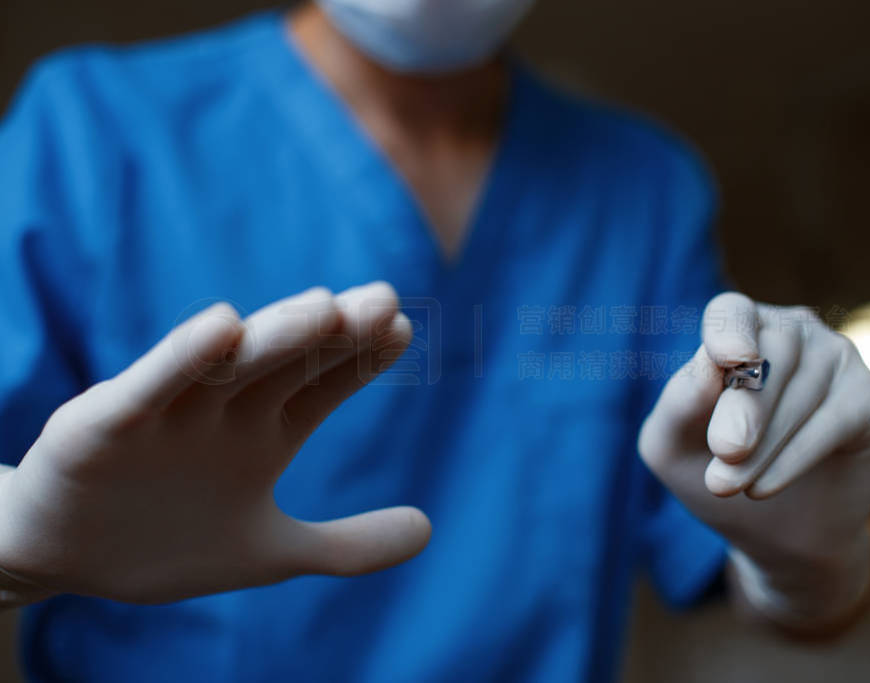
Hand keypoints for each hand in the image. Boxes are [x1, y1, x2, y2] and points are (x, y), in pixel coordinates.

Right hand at [0, 283, 429, 605]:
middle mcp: (224, 412)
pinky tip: (222, 326)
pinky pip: (151, 386)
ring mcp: (169, 414)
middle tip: (383, 300)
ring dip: (277, 336)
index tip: (402, 331)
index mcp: (264, 432)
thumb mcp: (269, 553)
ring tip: (324, 307)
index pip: (324, 383)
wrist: (65, 560)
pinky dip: (183, 358)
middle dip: (335, 334)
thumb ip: (348, 546)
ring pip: (230, 366)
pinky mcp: (107, 425)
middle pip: (288, 363)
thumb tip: (429, 528)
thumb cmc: (169, 541)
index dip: (362, 359)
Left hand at [638, 292, 869, 626]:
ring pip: (803, 389)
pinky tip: (763, 488)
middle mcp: (792, 332)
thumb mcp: (672, 445)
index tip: (729, 358)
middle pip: (772, 351)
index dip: (730, 331)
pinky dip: (796, 457)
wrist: (774, 531)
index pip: (731, 312)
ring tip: (728, 485)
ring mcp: (837, 360)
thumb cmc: (714, 470)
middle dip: (744, 405)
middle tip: (724, 452)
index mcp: (738, 330)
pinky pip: (837, 420)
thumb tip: (708, 364)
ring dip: (763, 444)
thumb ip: (679, 402)